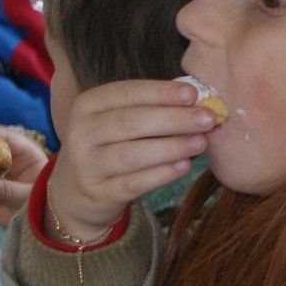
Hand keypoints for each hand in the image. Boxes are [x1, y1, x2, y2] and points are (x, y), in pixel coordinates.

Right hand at [47, 79, 214, 241]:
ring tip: (201, 142)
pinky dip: (160, 175)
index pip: (125, 93)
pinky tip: (184, 167)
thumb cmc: (111, 147)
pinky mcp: (99, 193)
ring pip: (132, 154)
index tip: (193, 93)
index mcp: (88, 105)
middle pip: (130, 122)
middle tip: (208, 118)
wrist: (78, 192)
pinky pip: (133, 183)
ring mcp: (87, 164)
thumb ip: (150, 109)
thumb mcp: (119, 122)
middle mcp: (82, 132)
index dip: (160, 92)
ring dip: (170, 147)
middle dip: (172, 119)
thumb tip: (197, 98)